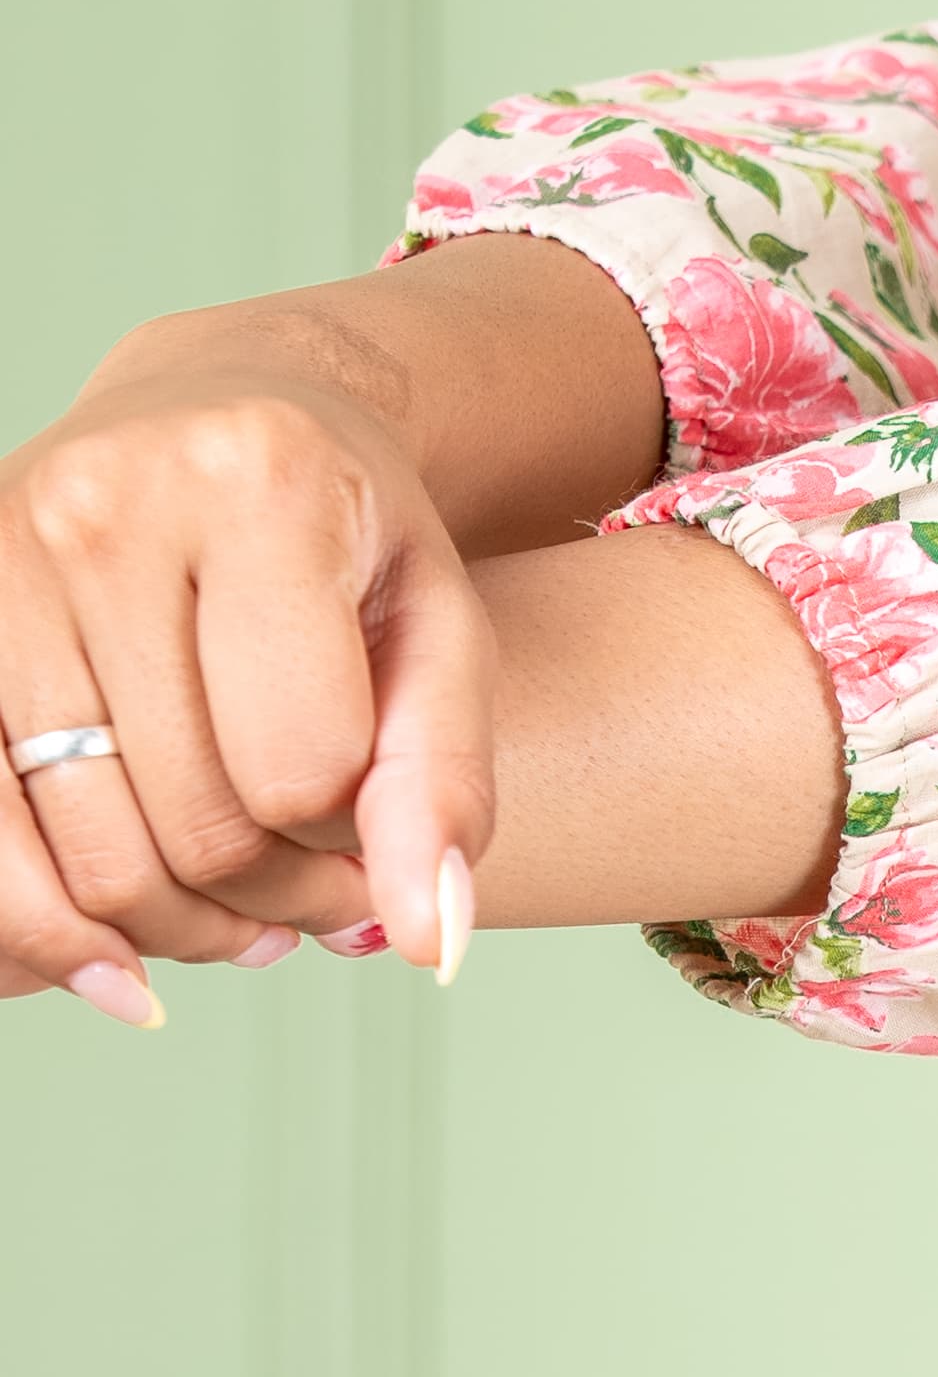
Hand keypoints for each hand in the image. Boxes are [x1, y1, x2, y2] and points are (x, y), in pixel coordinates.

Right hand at [0, 351, 496, 1021]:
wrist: (218, 416)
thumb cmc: (342, 533)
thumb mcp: (440, 632)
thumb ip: (447, 780)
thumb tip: (432, 939)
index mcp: (257, 488)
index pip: (301, 768)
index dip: (353, 836)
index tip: (373, 822)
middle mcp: (105, 512)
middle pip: (194, 825)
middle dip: (277, 899)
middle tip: (322, 896)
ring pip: (90, 856)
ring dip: (180, 930)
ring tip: (247, 918)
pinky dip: (50, 933)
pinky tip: (121, 961)